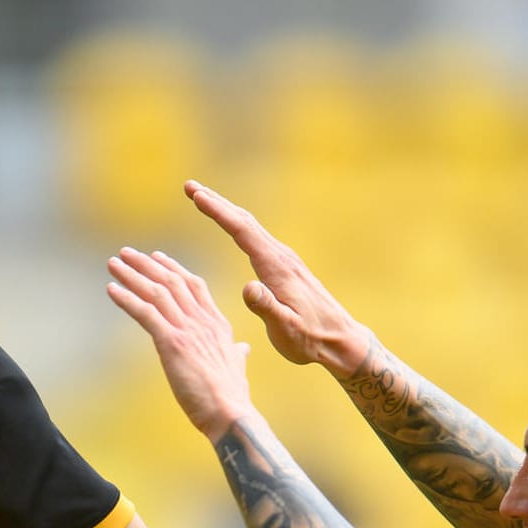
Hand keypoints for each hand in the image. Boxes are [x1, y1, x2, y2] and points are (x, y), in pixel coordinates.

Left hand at [105, 246, 255, 438]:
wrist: (231, 414)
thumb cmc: (232, 397)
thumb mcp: (236, 368)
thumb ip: (237, 354)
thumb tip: (242, 349)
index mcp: (217, 324)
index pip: (194, 285)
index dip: (173, 269)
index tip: (156, 257)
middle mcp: (202, 321)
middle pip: (172, 282)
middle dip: (146, 265)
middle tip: (126, 253)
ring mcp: (188, 330)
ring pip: (156, 292)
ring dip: (132, 275)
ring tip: (113, 263)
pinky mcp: (172, 343)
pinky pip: (145, 313)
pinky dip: (126, 299)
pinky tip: (111, 289)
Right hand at [182, 180, 374, 377]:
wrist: (339, 340)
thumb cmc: (310, 338)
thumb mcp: (285, 328)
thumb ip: (266, 307)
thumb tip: (247, 287)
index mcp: (276, 268)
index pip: (242, 231)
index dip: (218, 212)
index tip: (195, 196)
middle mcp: (281, 257)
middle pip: (244, 221)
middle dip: (216, 203)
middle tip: (189, 187)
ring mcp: (284, 260)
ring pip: (250, 227)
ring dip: (225, 211)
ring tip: (202, 200)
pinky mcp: (285, 267)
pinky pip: (256, 238)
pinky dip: (237, 225)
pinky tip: (232, 227)